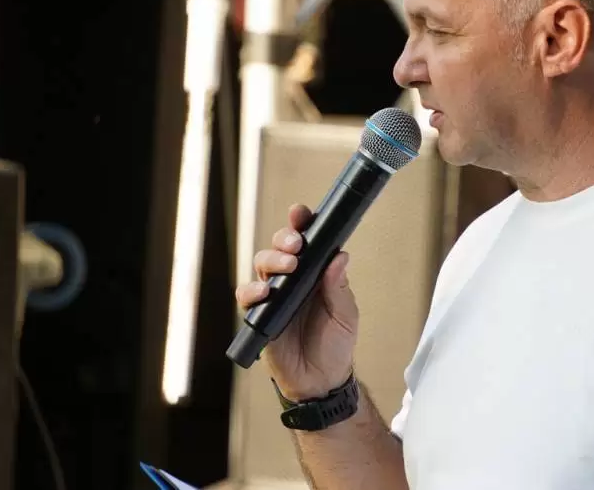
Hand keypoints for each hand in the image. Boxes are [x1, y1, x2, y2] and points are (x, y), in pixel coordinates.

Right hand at [235, 204, 358, 400]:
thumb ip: (339, 287)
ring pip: (262, 265)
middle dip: (284, 239)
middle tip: (296, 245)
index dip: (301, 224)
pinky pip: (247, 296)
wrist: (321, 381)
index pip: (306, 241)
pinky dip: (252, 290)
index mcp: (314, 273)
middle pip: (279, 247)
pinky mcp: (259, 315)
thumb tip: (340, 257)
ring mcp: (274, 295)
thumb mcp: (346, 315)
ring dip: (271, 260)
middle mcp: (292, 279)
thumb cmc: (335, 344)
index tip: (301, 213)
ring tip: (286, 267)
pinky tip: (265, 292)